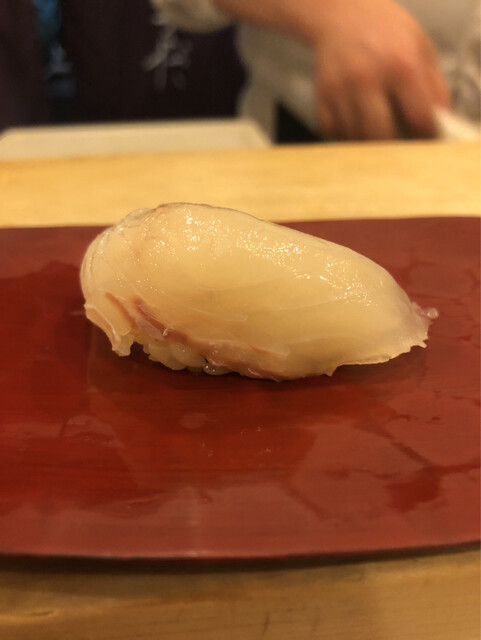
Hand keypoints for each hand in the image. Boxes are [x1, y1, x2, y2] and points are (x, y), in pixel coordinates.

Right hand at [309, 0, 449, 139]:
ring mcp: (341, 90)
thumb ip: (434, 86)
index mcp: (400, 65)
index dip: (425, 134)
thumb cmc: (386, 31)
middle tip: (399, 143)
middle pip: (382, 136)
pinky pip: (334, 133)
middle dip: (393, 146)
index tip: (424, 136)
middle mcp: (367, 79)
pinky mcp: (322, 97)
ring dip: (369, 144)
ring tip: (378, 133)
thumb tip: (441, 122)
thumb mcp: (421, 47)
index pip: (419, 118)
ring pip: (355, 138)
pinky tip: (357, 126)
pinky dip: (346, 136)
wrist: (343, 14)